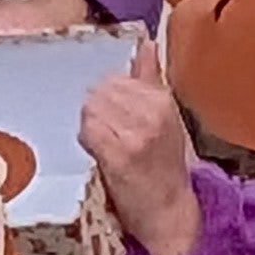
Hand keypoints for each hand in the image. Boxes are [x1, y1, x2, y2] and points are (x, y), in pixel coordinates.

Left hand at [80, 33, 201, 254]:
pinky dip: (86, 140)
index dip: (106, 97)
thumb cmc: (164, 164)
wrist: (168, 210)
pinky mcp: (118, 155)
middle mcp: (151, 113)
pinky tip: (97, 151)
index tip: (114, 116)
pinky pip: (87, 132)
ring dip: (90, 126)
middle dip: (95, 109)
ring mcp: (135, 134)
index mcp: (162, 100)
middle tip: (107, 132)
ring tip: (105, 143)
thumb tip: (146, 44)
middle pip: (98, 92)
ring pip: (90, 110)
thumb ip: (151, 78)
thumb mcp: (165, 117)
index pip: (114, 78)